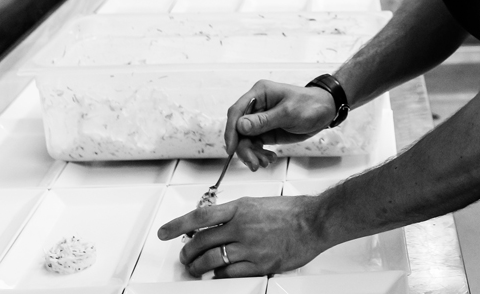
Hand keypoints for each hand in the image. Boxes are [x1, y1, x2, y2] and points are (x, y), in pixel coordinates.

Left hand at [157, 196, 324, 276]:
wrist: (314, 222)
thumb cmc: (291, 211)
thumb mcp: (258, 203)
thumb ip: (236, 213)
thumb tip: (215, 223)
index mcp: (240, 208)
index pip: (200, 217)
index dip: (177, 225)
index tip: (164, 232)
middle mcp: (242, 226)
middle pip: (201, 242)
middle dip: (187, 251)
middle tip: (184, 255)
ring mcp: (250, 247)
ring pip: (211, 261)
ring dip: (198, 266)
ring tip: (195, 268)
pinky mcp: (259, 265)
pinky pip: (229, 275)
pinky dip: (218, 276)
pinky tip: (217, 275)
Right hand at [225, 80, 336, 167]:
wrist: (325, 111)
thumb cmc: (310, 105)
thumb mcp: (288, 113)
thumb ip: (264, 120)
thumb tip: (240, 126)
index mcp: (260, 93)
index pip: (237, 111)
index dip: (231, 130)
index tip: (231, 148)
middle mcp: (257, 106)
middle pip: (239, 129)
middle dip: (243, 148)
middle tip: (253, 163)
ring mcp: (260, 119)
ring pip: (246, 140)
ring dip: (252, 154)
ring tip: (263, 163)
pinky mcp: (266, 131)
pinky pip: (255, 145)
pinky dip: (259, 154)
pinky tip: (268, 159)